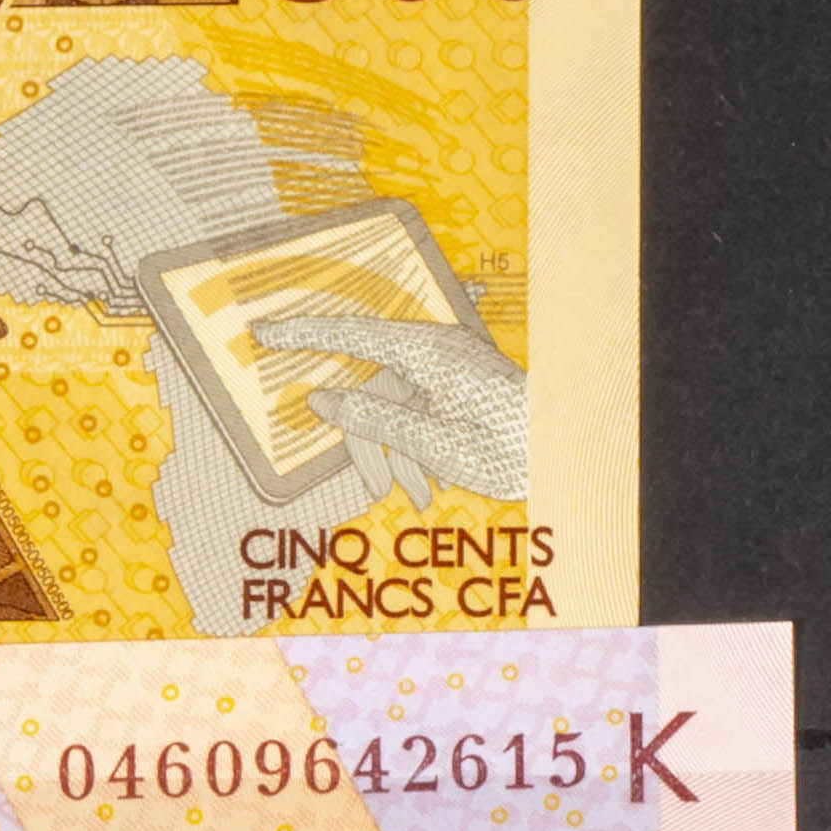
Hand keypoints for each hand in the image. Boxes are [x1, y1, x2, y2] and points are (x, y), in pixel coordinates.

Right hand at [246, 307, 528, 495]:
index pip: (348, 334)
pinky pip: (420, 412)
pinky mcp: (460, 389)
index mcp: (426, 350)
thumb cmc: (508, 446)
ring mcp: (449, 369)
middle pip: (373, 388)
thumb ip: (371, 417)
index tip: (262, 332)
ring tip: (417, 498)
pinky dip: (417, 450)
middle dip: (370, 443)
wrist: (568, 454)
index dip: (302, 334)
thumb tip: (319, 399)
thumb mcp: (430, 441)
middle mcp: (435, 351)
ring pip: (395, 408)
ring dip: (397, 456)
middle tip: (378, 491)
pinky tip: (431, 488)